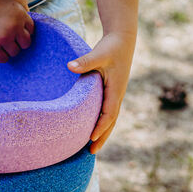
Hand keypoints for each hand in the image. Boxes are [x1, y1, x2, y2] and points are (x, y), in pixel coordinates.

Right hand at [0, 0, 34, 62]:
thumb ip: (21, 4)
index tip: (17, 30)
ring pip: (15, 52)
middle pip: (26, 43)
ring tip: (3, 44)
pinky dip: (2, 57)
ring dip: (10, 49)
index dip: (24, 30)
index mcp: (20, 14)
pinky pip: (3, 59)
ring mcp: (3, 38)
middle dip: (20, 41)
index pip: (31, 29)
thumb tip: (28, 16)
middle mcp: (14, 26)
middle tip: (11, 38)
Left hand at [67, 31, 135, 151]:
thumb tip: (70, 66)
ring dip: (102, 134)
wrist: (122, 39)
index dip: (101, 126)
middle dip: (102, 137)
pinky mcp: (112, 93)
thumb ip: (85, 61)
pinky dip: (101, 125)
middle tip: (91, 152)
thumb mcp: (99, 53)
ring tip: (91, 149)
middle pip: (111, 122)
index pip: (109, 112)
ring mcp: (116, 95)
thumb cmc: (110, 46)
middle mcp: (118, 95)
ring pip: (110, 120)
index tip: (91, 137)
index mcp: (116, 89)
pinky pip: (107, 113)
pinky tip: (92, 132)